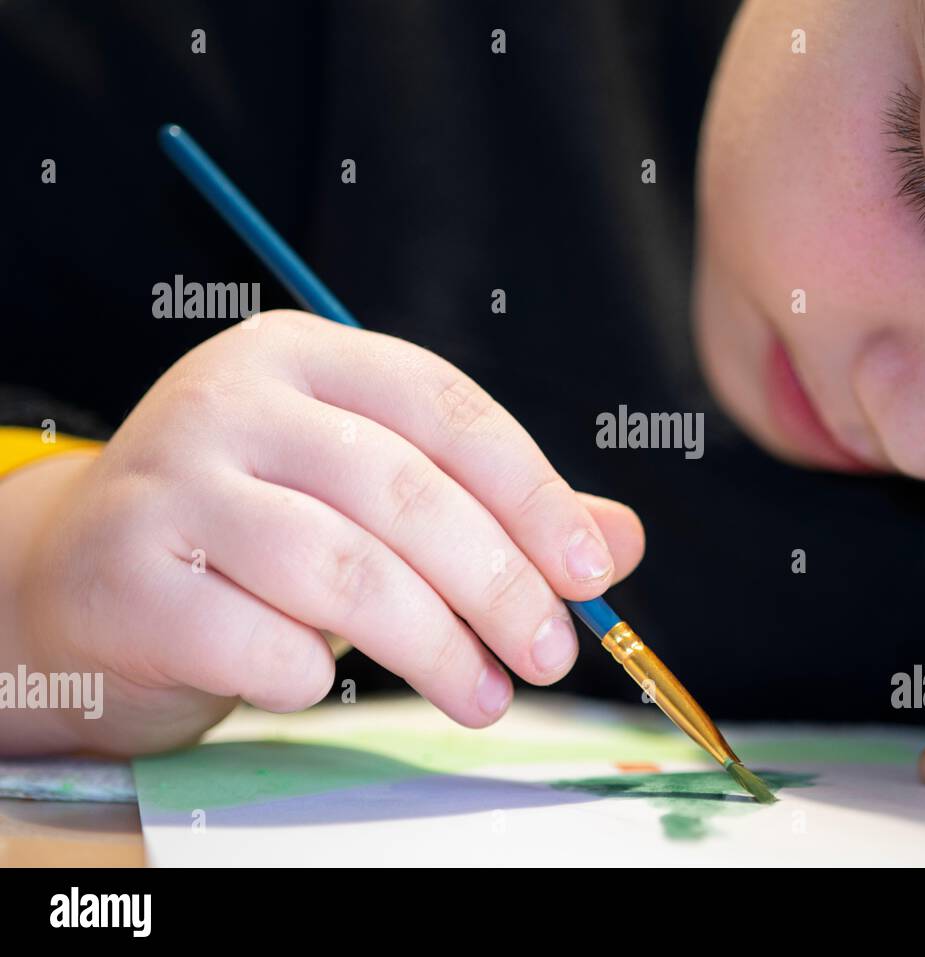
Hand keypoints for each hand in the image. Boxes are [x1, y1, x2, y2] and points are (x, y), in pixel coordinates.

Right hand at [3, 311, 643, 754]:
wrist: (87, 576)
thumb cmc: (257, 529)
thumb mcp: (371, 493)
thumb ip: (492, 509)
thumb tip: (619, 542)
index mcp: (306, 354)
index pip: (447, 409)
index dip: (534, 495)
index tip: (592, 572)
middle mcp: (233, 400)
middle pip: (403, 492)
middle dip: (498, 585)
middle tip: (549, 656)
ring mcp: (172, 483)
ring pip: (343, 571)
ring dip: (434, 648)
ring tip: (484, 697)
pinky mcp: (130, 576)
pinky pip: (262, 643)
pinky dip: (314, 676)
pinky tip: (323, 682)